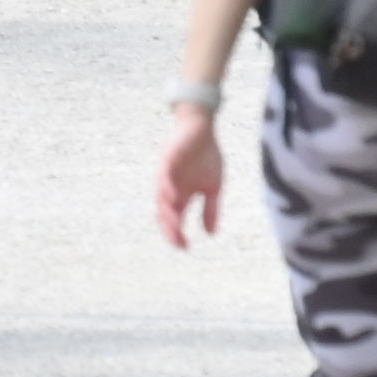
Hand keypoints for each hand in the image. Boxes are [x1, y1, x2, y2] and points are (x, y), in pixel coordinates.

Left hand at [155, 110, 226, 247]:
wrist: (202, 128)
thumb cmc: (205, 156)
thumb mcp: (213, 186)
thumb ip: (211, 209)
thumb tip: (211, 233)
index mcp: (181, 194)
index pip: (175, 217)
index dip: (176, 232)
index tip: (184, 247)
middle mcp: (171, 186)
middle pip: (165, 211)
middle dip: (170, 226)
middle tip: (177, 241)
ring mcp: (168, 173)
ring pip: (162, 195)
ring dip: (167, 210)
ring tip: (173, 224)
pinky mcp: (168, 158)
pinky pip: (164, 174)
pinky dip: (166, 185)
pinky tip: (171, 196)